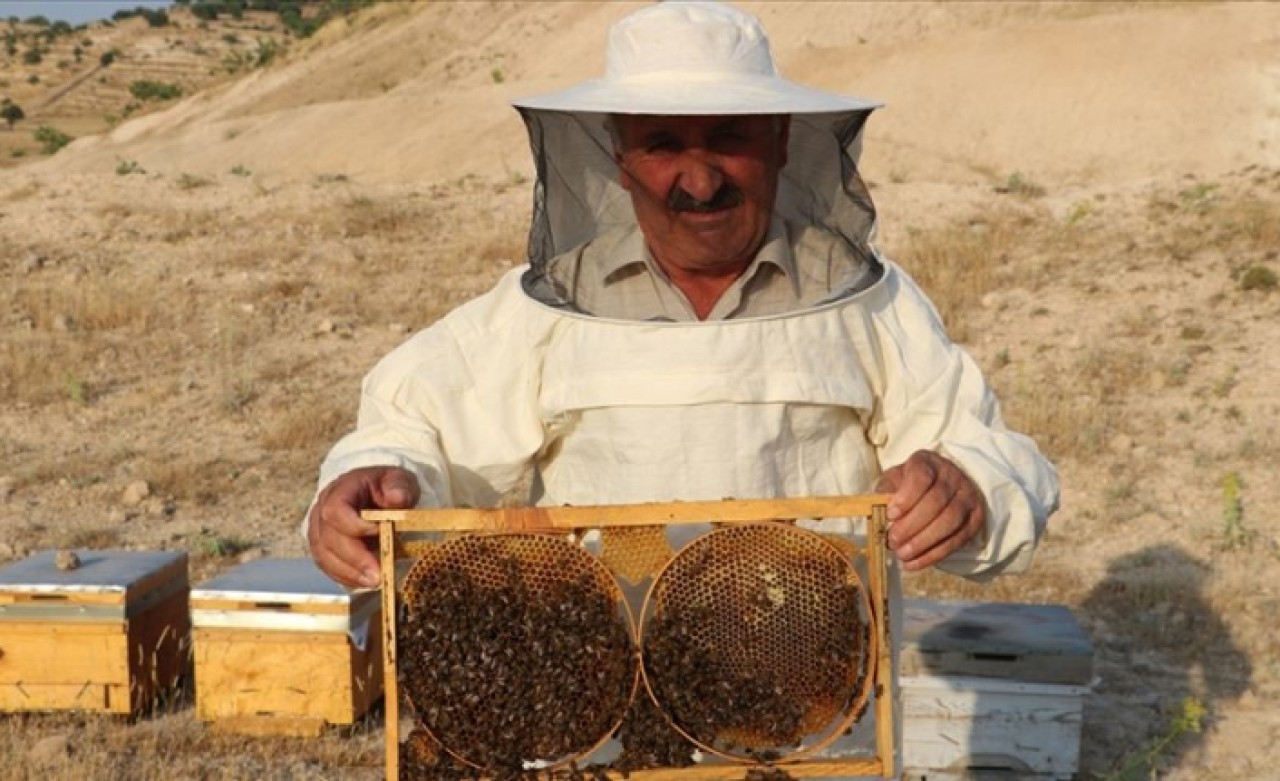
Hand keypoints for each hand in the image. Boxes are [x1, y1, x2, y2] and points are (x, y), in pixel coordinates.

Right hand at [307, 466, 418, 587]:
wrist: (372, 492)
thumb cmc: (385, 487)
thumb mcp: (398, 479)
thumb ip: (399, 486)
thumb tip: (397, 498)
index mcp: (340, 490)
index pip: (335, 510)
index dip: (353, 525)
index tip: (378, 532)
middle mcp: (322, 510)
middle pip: (329, 539)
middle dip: (355, 559)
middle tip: (378, 574)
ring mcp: (319, 530)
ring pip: (324, 556)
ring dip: (349, 573)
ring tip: (373, 582)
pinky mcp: (322, 547)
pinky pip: (327, 566)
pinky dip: (345, 577)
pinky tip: (364, 582)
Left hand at [876, 450, 985, 571]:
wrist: (938, 488)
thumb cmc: (907, 485)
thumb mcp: (893, 482)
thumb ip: (885, 494)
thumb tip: (880, 514)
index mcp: (928, 462)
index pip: (921, 476)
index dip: (907, 497)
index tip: (890, 515)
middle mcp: (952, 476)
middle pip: (937, 501)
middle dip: (912, 525)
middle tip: (892, 541)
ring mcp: (967, 497)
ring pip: (950, 521)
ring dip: (924, 542)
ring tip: (902, 554)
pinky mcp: (975, 519)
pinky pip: (958, 540)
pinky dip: (934, 554)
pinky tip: (913, 563)